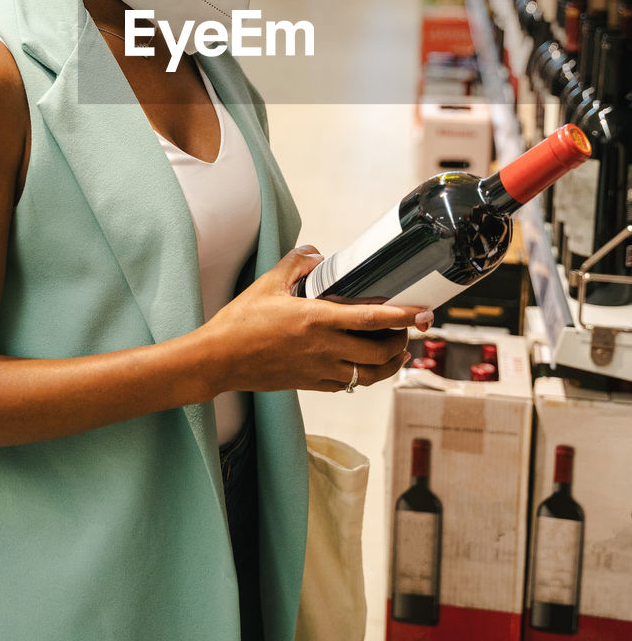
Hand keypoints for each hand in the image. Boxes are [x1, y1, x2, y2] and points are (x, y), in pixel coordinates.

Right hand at [201, 245, 432, 394]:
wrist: (218, 360)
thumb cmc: (240, 321)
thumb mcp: (268, 283)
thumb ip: (296, 264)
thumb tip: (317, 256)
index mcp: (316, 319)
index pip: (372, 318)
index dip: (402, 315)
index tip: (422, 311)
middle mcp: (324, 348)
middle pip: (380, 351)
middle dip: (401, 340)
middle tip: (408, 327)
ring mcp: (319, 370)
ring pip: (369, 374)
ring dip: (389, 364)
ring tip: (397, 351)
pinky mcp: (311, 384)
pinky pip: (348, 384)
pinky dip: (364, 376)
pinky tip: (365, 365)